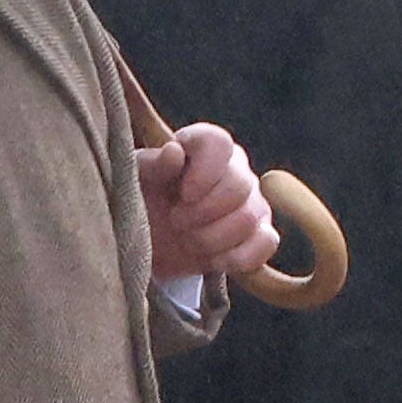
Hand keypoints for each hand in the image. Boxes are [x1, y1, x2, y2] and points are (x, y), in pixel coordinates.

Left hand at [138, 122, 275, 284]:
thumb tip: (174, 152)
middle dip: (203, 213)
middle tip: (176, 221)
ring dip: (213, 238)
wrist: (149, 242)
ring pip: (249, 218)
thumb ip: (153, 165)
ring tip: (188, 240)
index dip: (205, 170)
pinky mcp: (259, 234)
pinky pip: (267, 242)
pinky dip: (240, 256)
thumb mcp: (135, 180)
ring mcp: (251, 201)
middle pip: (239, 185)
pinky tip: (215, 259)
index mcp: (202, 147)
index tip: (183, 194)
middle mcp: (234, 168)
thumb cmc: (141, 200)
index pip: (219, 143)